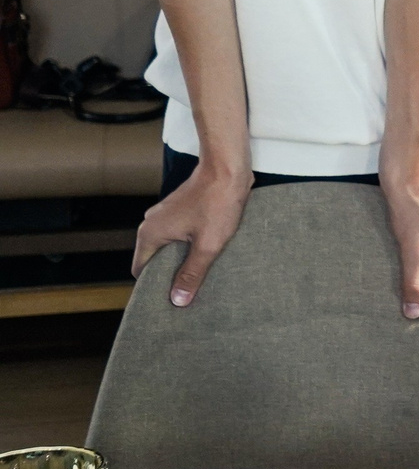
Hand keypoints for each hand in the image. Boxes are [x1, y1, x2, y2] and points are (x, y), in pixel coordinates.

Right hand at [133, 160, 251, 307]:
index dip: (154, 286)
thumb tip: (177, 300)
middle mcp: (151, 224)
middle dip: (170, 274)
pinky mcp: (179, 209)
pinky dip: (189, 244)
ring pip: (169, 246)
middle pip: (154, 259)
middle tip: (189, 291)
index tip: (171, 299)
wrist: (227, 168)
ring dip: (182, 258)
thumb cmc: (218, 203)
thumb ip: (192, 273)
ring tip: (201, 274)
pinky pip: (178, 234)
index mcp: (150, 234)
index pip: (141, 270)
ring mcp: (165, 215)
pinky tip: (207, 252)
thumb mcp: (207, 245)